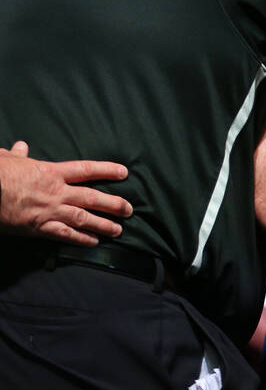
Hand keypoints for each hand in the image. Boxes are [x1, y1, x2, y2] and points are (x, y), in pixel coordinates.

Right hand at [0, 141, 130, 244]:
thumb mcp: (6, 159)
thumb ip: (19, 155)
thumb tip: (21, 146)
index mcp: (51, 172)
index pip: (86, 170)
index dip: (107, 170)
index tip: (124, 173)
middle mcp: (56, 192)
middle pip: (92, 197)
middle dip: (113, 204)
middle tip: (129, 210)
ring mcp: (49, 211)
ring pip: (83, 218)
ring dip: (103, 225)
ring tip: (118, 230)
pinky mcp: (38, 228)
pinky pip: (64, 235)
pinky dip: (80, 239)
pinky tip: (93, 243)